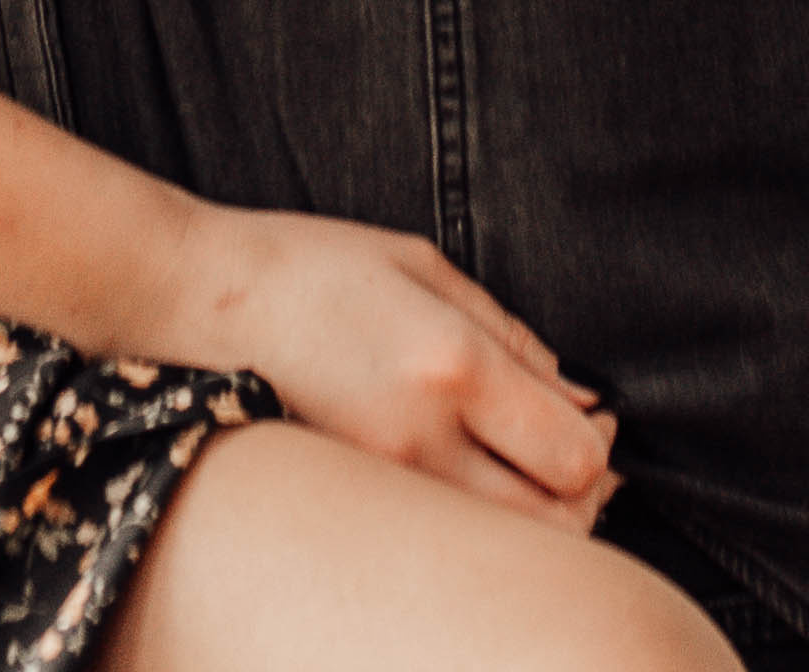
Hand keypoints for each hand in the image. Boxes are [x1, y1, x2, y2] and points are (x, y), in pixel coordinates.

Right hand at [160, 205, 618, 529]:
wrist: (204, 299)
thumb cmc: (313, 265)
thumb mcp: (422, 264)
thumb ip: (510, 333)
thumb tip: (578, 394)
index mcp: (450, 364)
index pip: (573, 455)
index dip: (604, 445)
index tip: (599, 418)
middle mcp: (424, 438)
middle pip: (553, 522)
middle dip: (585, 494)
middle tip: (579, 451)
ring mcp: (386, 482)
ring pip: (502, 543)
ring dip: (537, 515)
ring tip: (529, 466)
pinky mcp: (358, 502)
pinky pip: (447, 535)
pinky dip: (480, 522)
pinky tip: (473, 477)